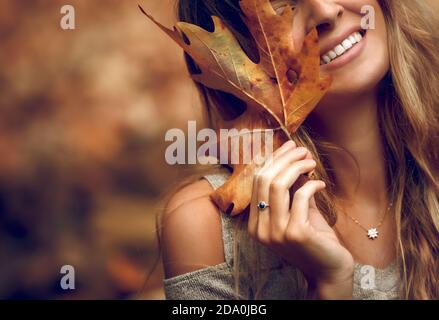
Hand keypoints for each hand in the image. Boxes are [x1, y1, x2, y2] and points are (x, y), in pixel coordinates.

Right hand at [248, 140, 353, 298]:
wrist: (329, 270)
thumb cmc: (315, 240)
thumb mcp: (298, 212)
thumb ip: (291, 191)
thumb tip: (292, 160)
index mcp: (255, 224)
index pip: (257, 182)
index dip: (273, 160)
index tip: (289, 147)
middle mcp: (260, 229)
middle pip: (264, 179)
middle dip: (284, 159)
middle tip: (302, 150)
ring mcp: (275, 232)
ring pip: (278, 184)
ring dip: (296, 166)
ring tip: (311, 161)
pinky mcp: (295, 233)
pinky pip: (300, 196)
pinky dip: (311, 184)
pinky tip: (321, 184)